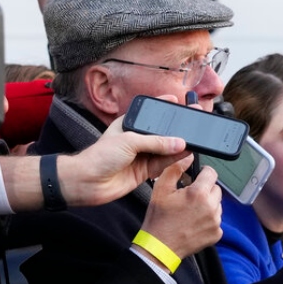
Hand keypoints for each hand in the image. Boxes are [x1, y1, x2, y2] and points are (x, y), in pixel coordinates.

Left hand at [59, 116, 190, 207]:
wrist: (87, 182)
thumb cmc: (100, 156)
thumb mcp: (129, 141)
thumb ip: (156, 142)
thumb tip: (179, 142)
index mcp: (130, 124)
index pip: (150, 113)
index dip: (163, 107)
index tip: (177, 101)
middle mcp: (138, 138)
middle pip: (162, 132)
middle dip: (176, 128)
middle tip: (193, 121)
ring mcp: (142, 155)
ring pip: (166, 148)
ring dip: (179, 144)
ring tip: (195, 138)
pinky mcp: (146, 170)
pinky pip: (165, 162)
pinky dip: (176, 158)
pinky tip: (187, 152)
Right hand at [139, 162, 221, 261]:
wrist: (160, 247)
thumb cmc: (159, 219)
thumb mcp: (161, 189)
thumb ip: (175, 169)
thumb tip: (186, 157)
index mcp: (198, 193)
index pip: (212, 173)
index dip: (203, 172)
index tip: (198, 177)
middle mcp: (211, 206)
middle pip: (216, 189)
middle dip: (205, 190)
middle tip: (190, 197)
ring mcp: (216, 221)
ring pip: (217, 205)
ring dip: (208, 204)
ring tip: (191, 211)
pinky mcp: (217, 233)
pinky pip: (217, 220)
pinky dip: (208, 220)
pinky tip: (195, 222)